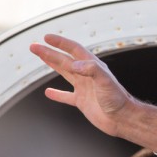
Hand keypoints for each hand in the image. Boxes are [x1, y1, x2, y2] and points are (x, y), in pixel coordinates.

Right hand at [30, 34, 156, 150]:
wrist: (123, 119)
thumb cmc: (118, 99)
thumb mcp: (105, 80)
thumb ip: (91, 69)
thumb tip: (73, 64)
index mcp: (94, 67)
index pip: (74, 50)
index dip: (61, 43)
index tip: (46, 38)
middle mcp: (88, 76)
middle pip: (65, 60)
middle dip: (49, 53)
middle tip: (33, 46)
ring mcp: (84, 88)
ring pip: (64, 73)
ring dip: (51, 65)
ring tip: (40, 56)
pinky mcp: (82, 102)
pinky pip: (66, 96)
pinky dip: (57, 95)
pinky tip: (48, 93)